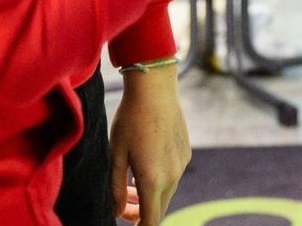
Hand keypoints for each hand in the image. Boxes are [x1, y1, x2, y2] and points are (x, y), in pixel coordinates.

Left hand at [111, 64, 189, 223]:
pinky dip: (159, 179)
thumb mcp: (115, 155)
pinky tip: (145, 162)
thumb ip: (115, 188)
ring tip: (129, 185)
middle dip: (141, 213)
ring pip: (166, 192)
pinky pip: (173, 175)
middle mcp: (172, 176)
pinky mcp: (186, 152)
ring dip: (149, 195)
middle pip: (159, 209)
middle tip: (121, 205)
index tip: (126, 221)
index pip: (150, 220)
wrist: (155, 88)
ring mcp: (182, 164)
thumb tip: (116, 212)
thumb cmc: (130, 120)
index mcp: (153, 180)